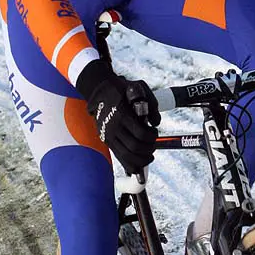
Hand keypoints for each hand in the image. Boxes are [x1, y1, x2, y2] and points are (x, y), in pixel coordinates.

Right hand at [76, 58, 160, 174]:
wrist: (98, 90)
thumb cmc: (122, 89)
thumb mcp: (139, 88)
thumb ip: (151, 104)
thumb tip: (156, 122)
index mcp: (122, 114)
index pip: (141, 134)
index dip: (152, 136)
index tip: (154, 131)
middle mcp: (113, 127)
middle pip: (134, 147)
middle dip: (149, 148)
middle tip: (153, 143)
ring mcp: (108, 135)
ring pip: (126, 155)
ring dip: (141, 159)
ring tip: (149, 156)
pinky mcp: (106, 140)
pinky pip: (118, 156)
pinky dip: (130, 164)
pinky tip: (138, 166)